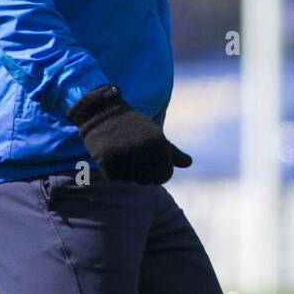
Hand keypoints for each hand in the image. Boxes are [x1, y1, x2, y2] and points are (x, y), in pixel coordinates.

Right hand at [66, 85, 192, 183]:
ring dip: (127, 170)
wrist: (103, 113)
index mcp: (158, 144)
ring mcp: (125, 156)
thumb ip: (173, 153)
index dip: (158, 172)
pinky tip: (111, 154)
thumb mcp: (156, 136)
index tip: (150, 161)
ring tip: (122, 151)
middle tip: (134, 155)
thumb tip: (189, 163)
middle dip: (142, 173)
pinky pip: (115, 177)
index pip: (165, 176)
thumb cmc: (133, 126)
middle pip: (148, 180)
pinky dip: (113, 170)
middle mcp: (143, 151)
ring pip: (130, 179)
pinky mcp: (107, 161)